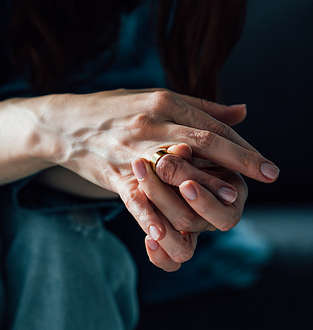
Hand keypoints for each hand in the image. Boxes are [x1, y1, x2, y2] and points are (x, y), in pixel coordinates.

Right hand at [43, 88, 277, 265]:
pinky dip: (153, 215)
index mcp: (163, 103)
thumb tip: (243, 112)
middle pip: (202, 142)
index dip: (241, 143)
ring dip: (207, 188)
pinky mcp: (114, 174)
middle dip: (239, 160)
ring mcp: (131, 149)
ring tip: (234, 201)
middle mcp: (150, 124)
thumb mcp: (155, 99)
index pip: (210, 125)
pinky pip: (136, 197)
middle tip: (268, 175)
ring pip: (174, 170)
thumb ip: (200, 107)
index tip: (266, 161)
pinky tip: (172, 230)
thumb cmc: (114, 109)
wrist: (62, 123)